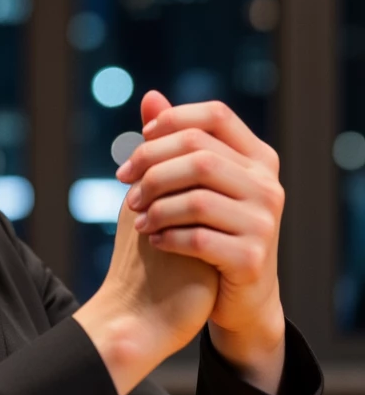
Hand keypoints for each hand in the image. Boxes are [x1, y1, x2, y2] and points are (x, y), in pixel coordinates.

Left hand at [115, 90, 285, 355]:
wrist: (235, 298)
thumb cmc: (209, 232)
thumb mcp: (193, 185)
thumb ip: (175, 143)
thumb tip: (150, 96)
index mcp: (258, 158)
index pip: (216, 116)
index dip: (172, 121)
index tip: (139, 141)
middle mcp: (268, 185)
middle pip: (199, 155)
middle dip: (152, 169)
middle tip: (126, 190)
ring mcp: (265, 222)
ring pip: (196, 198)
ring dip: (156, 208)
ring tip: (138, 220)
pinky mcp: (253, 258)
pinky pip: (200, 239)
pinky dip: (168, 238)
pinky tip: (154, 241)